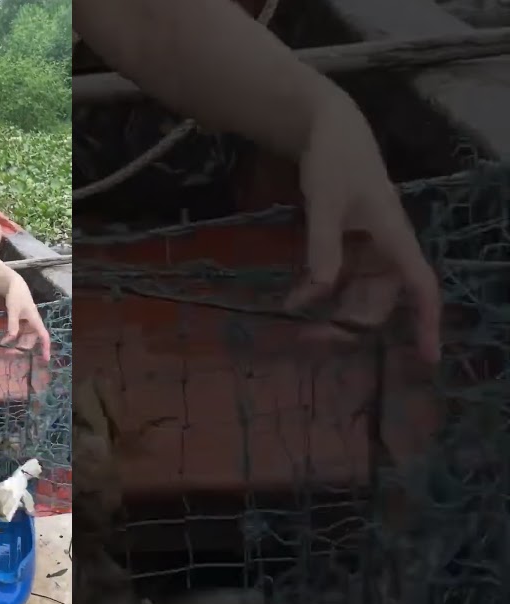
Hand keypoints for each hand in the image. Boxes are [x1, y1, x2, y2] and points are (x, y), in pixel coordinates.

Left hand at [1, 277, 51, 361]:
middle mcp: (33, 324)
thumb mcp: (13, 310)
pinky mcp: (21, 323)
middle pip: (31, 341)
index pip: (44, 336)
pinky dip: (13, 339)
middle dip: (22, 348)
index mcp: (35, 321)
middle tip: (8, 353)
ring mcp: (27, 324)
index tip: (45, 359)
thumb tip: (11, 339)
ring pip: (24, 339)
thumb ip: (13, 324)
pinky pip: (19, 334)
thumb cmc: (16, 296)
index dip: (45, 348)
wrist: (14, 285)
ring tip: (5, 349)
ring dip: (16, 345)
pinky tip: (4, 341)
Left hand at [288, 91, 441, 364]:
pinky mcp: (347, 242)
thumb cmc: (334, 160)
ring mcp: (366, 246)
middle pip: (380, 300)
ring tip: (297, 328)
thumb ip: (322, 247)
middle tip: (307, 339)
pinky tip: (294, 298)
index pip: (421, 286)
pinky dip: (320, 291)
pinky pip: (340, 277)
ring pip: (358, 293)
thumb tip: (320, 293)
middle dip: (350, 324)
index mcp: (394, 236)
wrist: (325, 128)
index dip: (425, 322)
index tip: (426, 357)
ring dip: (333, 312)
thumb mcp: (324, 203)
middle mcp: (386, 247)